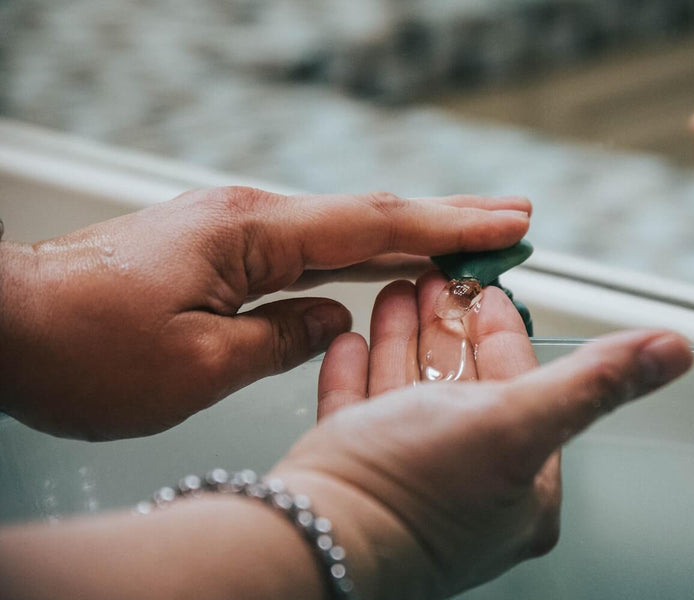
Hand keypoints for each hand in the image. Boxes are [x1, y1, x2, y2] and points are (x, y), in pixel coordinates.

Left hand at [0, 186, 530, 438]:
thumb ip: (281, 338)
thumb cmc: (82, 348)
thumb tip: (333, 320)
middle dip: (446, 219)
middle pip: (369, 215)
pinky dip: (357, 256)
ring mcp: (230, 229)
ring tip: (468, 242)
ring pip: (340, 230)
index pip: (377, 226)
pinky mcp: (214, 247)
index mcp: (254, 235)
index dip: (451, 228)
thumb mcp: (198, 365)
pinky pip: (305, 249)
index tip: (510, 226)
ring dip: (407, 237)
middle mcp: (248, 217)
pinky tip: (383, 267)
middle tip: (513, 220)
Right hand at [270, 274, 693, 598]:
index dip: (505, 333)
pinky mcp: (353, 474)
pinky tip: (355, 338)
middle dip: (450, 326)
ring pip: (410, 392)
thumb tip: (674, 351)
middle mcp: (467, 485)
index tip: (489, 288)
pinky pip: (360, 411)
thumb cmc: (416, 492)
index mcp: (519, 485)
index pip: (523, 388)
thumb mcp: (518, 421)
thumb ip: (596, 381)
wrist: (313, 540)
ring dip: (407, 337)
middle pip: (465, 385)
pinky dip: (360, 371)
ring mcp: (407, 480)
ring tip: (400, 291)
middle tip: (439, 278)